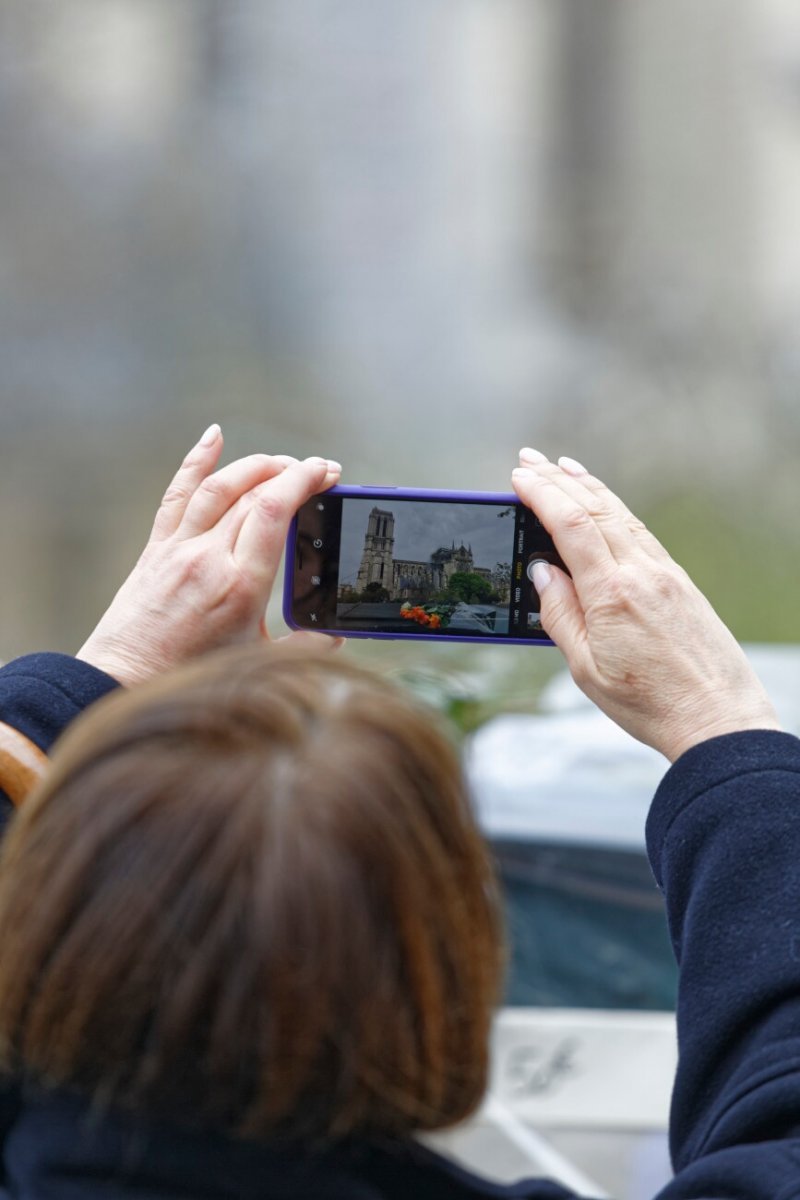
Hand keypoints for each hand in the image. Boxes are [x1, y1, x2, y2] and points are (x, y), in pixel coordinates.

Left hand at [77, 425, 341, 684]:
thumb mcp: (256, 663)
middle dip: (291, 472)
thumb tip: (335, 638)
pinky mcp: (157, 548)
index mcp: (240, 585)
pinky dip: (196, 461)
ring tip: (282, 461)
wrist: (123, 680)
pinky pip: (177, 495)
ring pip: (218, 486)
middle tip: (318, 470)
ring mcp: (179, 548)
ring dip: (254, 465)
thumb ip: (301, 647)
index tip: (326, 472)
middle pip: (253, 494)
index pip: (273, 512)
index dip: (303, 481)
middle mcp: (208, 558)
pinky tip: (214, 437)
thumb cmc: (188, 677)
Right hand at [512, 449, 779, 761]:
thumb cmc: (650, 702)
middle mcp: (642, 573)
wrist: (718, 717)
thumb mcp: (585, 668)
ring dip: (589, 487)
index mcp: (612, 594)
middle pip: (596, 510)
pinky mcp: (679, 583)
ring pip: (621, 516)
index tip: (519, 476)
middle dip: (559, 479)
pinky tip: (605, 507)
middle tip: (529, 458)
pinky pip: (640, 533)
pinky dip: (615, 510)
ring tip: (564, 467)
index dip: (543, 495)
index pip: (572, 526)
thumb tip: (541, 571)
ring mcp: (665, 574)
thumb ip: (559, 614)